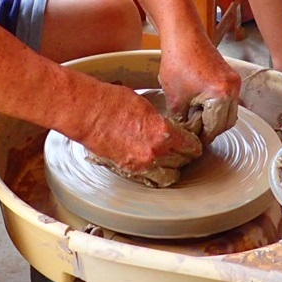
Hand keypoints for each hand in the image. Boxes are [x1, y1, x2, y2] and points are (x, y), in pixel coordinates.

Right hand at [80, 83, 202, 184]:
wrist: (87, 112)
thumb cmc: (111, 102)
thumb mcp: (145, 106)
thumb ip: (160, 122)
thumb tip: (168, 129)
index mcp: (163, 132)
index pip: (191, 146)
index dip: (194, 144)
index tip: (193, 144)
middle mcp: (155, 152)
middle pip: (182, 163)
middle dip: (185, 157)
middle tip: (184, 152)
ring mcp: (141, 164)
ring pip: (168, 176)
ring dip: (172, 169)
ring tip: (171, 162)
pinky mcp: (127, 170)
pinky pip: (150, 179)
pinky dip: (155, 175)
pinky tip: (155, 167)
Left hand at [157, 36, 240, 145]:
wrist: (183, 36)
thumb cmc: (178, 62)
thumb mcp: (176, 98)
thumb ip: (182, 120)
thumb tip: (185, 134)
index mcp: (221, 96)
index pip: (215, 128)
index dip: (202, 137)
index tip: (193, 142)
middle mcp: (233, 89)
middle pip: (227, 122)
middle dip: (211, 130)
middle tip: (195, 134)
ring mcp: (234, 82)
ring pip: (229, 111)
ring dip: (215, 119)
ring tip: (196, 120)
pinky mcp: (230, 76)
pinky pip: (228, 99)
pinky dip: (217, 107)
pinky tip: (200, 106)